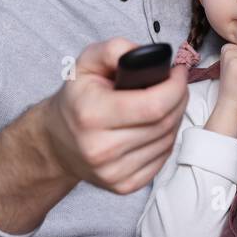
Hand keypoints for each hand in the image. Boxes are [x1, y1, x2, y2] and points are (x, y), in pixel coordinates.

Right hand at [46, 37, 188, 194]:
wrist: (56, 142)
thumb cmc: (76, 99)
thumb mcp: (85, 64)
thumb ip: (114, 50)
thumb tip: (147, 53)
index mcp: (91, 115)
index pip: (154, 105)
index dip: (175, 86)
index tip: (178, 72)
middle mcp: (101, 149)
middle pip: (164, 123)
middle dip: (179, 98)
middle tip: (177, 84)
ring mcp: (112, 172)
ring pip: (167, 141)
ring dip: (175, 118)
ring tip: (166, 103)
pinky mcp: (123, 186)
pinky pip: (162, 159)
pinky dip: (166, 139)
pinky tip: (158, 126)